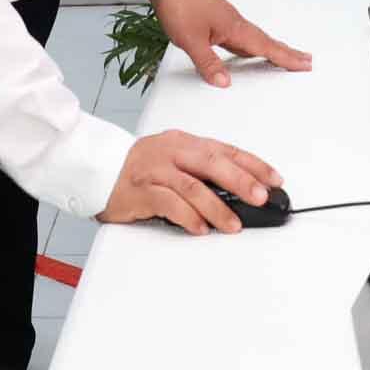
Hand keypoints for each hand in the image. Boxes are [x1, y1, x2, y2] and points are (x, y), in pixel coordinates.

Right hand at [98, 128, 285, 233]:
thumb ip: (201, 172)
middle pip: (212, 163)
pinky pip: (168, 203)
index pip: (225, 150)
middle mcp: (170, 152)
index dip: (252, 164)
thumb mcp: (173, 160)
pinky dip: (187, 217)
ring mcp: (154, 170)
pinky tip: (200, 228)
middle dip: (241, 181)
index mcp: (183, 142)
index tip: (274, 179)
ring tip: (234, 224)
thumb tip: (240, 192)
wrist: (94, 167)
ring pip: (192, 186)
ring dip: (217, 207)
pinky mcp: (140, 191)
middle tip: (261, 197)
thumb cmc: (138, 167)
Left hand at [147, 0, 313, 87]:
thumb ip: (208, 63)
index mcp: (234, 27)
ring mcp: (225, 20)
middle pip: (266, 41)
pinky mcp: (215, 18)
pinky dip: (249, 46)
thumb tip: (224, 82)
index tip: (304, 64)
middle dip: (286, 53)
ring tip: (282, 59)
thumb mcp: (190, 39)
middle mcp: (234, 23)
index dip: (286, 58)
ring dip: (269, 49)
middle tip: (305, 61)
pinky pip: (239, 36)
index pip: (266, 47)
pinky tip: (245, 50)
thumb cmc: (179, 2)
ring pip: (253, 39)